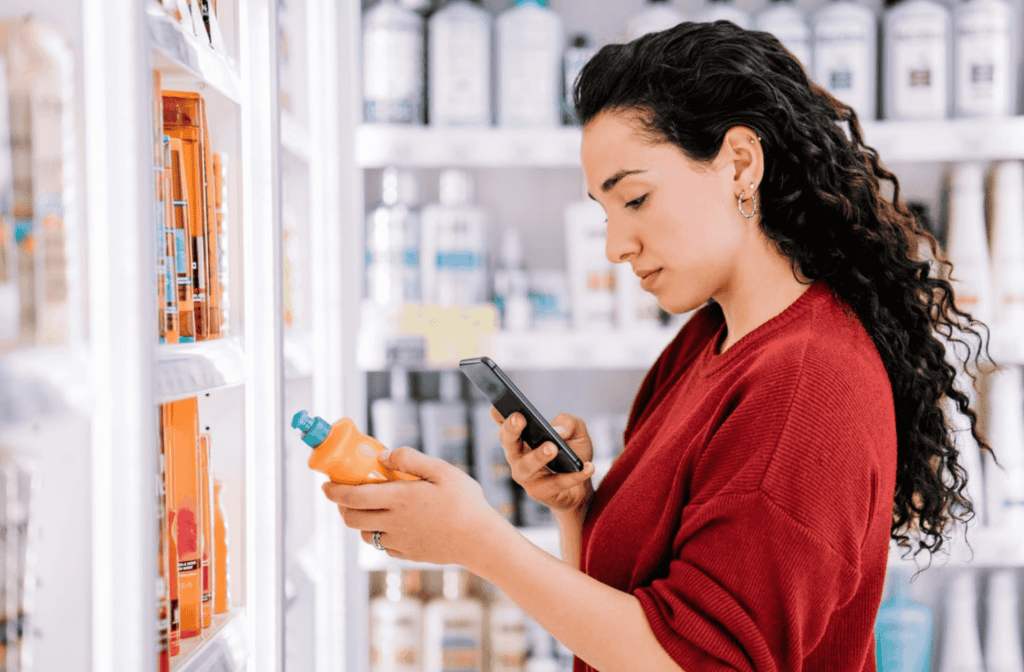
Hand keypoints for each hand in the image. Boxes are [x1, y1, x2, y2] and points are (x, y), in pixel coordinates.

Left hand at [321, 447, 509, 566]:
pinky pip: (383, 545)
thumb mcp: (442, 470)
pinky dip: (380, 533)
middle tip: (345, 493)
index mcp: (400, 499)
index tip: (326, 484)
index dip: (334, 490)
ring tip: (371, 506)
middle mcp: (394, 522)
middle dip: (341, 506)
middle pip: (350, 518)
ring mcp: (399, 541)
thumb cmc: (466, 502)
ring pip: (365, 534)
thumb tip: (383, 455)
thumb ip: (410, 459)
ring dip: (360, 520)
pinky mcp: (407, 554)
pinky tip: (394, 523)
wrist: (481, 541)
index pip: (353, 496)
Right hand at [492, 408, 595, 515]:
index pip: (506, 424)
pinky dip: (573, 476)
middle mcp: (517, 456)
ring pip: (526, 467)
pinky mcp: (540, 493)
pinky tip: (588, 467)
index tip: (496, 405)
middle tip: (520, 418)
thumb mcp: (577, 432)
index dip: (499, 415)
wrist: (581, 488)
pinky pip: (556, 484)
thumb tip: (559, 431)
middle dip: (511, 430)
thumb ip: (570, 423)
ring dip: (538, 456)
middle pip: (509, 443)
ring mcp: (526, 476)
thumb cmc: (572, 453)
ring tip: (552, 447)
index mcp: (522, 438)